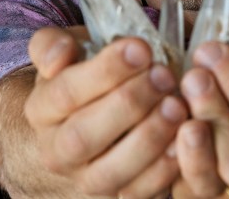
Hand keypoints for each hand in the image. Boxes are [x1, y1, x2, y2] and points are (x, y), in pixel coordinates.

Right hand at [25, 26, 188, 197]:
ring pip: (110, 172)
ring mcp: (86, 179)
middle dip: (129, 103)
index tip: (142, 48)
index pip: (65, 92)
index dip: (105, 70)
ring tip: (177, 105)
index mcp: (42, 110)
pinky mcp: (117, 196)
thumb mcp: (68, 52)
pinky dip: (164, 170)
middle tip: (164, 76)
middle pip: (83, 136)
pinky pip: (137, 194)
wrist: (91, 119)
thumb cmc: (87, 75)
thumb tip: (58, 56)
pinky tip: (185, 139)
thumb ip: (53, 45)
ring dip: (148, 138)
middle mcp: (57, 151)